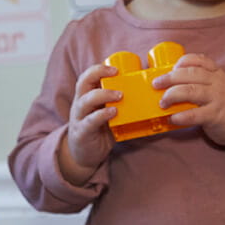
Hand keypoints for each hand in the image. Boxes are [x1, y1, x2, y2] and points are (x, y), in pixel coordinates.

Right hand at [60, 62, 120, 184]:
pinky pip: (90, 121)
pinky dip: (102, 115)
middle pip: (83, 83)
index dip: (99, 69)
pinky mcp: (82, 132)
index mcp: (85, 97)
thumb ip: (117, 104)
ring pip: (86, 100)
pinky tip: (114, 112)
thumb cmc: (98, 130)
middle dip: (99, 74)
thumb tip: (144, 95)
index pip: (87, 77)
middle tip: (117, 75)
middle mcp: (80, 105)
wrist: (83, 155)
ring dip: (103, 94)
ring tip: (119, 95)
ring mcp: (79, 118)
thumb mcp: (105, 113)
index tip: (115, 69)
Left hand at [154, 53, 224, 146]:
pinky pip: (195, 114)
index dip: (183, 61)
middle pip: (191, 74)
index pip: (199, 60)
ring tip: (162, 102)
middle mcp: (217, 83)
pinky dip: (181, 116)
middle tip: (156, 84)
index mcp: (216, 74)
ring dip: (172, 95)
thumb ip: (200, 81)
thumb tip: (170, 83)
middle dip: (170, 78)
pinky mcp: (216, 116)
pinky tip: (173, 118)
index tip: (172, 67)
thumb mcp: (218, 85)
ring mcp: (217, 99)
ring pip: (191, 91)